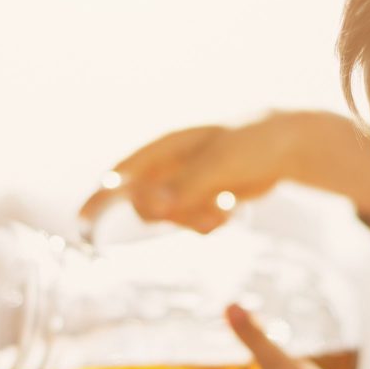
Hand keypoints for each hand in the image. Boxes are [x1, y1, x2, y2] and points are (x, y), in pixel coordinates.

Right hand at [81, 118, 293, 234]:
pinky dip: (208, 223)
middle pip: (144, 206)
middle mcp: (167, 167)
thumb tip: (150, 211)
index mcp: (163, 149)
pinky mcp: (200, 199)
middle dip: (170, 217)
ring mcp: (183, 184)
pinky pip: (191, 223)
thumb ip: (184, 187)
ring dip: (194, 221)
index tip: (83, 225)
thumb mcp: (219, 163)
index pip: (120, 176)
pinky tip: (229, 209)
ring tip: (223, 208)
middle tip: (203, 210)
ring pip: (169, 219)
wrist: (286, 144)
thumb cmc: (252, 142)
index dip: (98, 200)